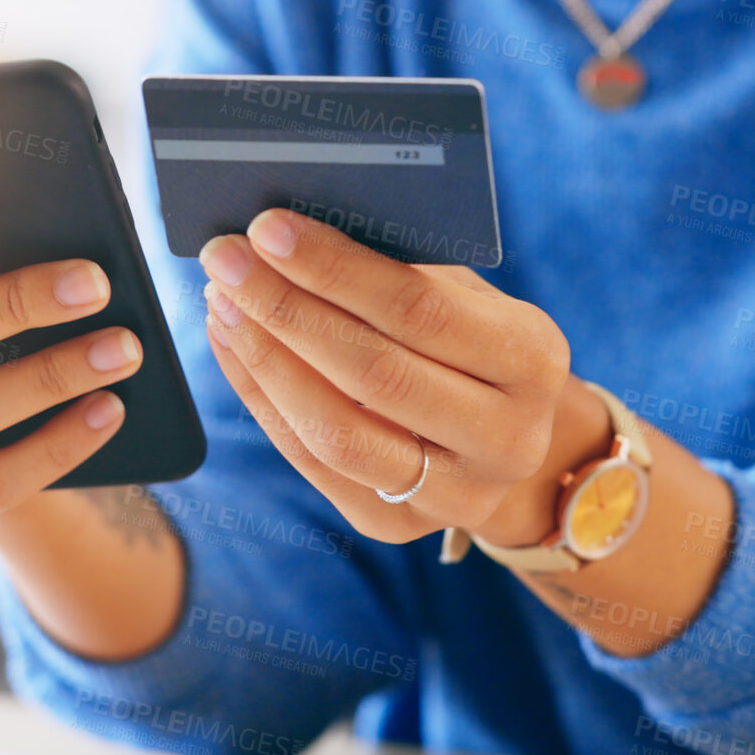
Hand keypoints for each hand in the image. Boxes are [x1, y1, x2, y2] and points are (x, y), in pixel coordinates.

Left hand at [198, 208, 588, 545]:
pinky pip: (312, 463)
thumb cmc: (474, 342)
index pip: (421, 311)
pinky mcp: (396, 526)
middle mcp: (506, 437)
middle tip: (226, 260)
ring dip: (266, 360)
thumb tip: (296, 229)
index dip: (337, 270)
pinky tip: (235, 348)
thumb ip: (405, 267)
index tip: (268, 228)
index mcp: (531, 360)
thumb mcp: (469, 296)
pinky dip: (262, 400)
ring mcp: (455, 495)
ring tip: (223, 304)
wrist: (511, 440)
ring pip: (337, 433)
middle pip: (374, 374)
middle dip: (286, 309)